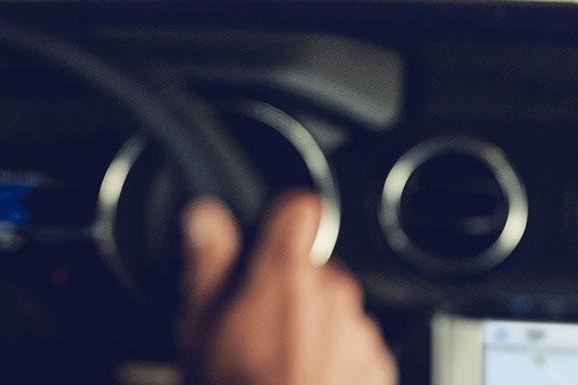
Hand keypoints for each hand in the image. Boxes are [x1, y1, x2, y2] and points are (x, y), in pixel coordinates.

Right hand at [180, 191, 396, 384]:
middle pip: (314, 268)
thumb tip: (204, 217)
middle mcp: (332, 291)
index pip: (301, 209)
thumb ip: (207, 260)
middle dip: (290, 289)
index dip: (285, 218)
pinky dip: (334, 359)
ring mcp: (358, 328)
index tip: (273, 234)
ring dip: (313, 326)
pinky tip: (304, 380)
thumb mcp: (201, 324)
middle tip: (258, 326)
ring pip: (334, 309)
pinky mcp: (376, 364)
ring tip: (278, 363)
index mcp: (286, 272)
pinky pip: (354, 346)